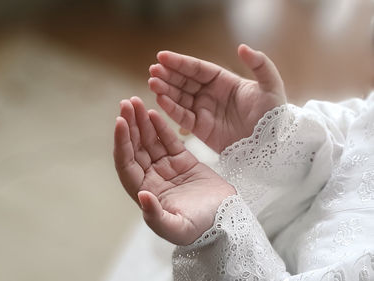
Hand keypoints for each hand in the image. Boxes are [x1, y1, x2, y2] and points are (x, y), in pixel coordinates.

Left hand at [113, 97, 235, 244]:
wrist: (228, 222)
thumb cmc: (201, 229)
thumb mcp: (178, 228)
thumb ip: (156, 215)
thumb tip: (142, 196)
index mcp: (145, 192)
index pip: (127, 164)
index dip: (122, 143)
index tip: (120, 122)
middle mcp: (151, 178)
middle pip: (135, 148)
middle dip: (129, 126)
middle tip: (126, 103)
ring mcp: (166, 168)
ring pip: (149, 141)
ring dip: (141, 122)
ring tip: (136, 102)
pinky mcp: (182, 161)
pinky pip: (168, 140)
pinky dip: (160, 127)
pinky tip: (153, 112)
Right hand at [148, 44, 285, 152]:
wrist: (272, 145)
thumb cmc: (274, 115)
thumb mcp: (271, 86)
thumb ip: (260, 64)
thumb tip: (242, 47)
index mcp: (223, 81)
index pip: (197, 68)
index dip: (179, 62)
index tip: (162, 56)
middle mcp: (210, 94)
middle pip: (184, 81)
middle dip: (167, 75)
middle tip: (152, 70)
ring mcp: (204, 111)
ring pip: (179, 98)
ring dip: (165, 90)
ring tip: (152, 83)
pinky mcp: (201, 129)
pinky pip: (182, 117)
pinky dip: (171, 109)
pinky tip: (160, 100)